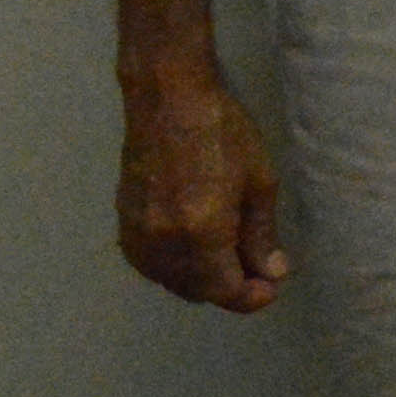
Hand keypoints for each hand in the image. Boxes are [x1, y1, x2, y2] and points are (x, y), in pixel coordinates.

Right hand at [119, 68, 285, 311]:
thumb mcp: (259, 183)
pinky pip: (150, 264)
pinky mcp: (123, 222)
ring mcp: (138, 233)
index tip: (270, 288)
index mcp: (201, 232)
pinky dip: (174, 267)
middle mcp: (163, 241)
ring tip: (230, 257)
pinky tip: (194, 250)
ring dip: (201, 281)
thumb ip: (262, 235)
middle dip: (229, 289)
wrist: (168, 98)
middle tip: (257, 271)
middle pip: (197, 291)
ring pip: (171, 281)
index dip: (251, 298)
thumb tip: (272, 273)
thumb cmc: (224, 132)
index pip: (224, 290)